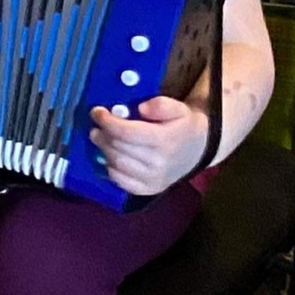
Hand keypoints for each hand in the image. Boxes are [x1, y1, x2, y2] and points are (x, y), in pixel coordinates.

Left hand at [91, 95, 209, 197]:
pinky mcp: (149, 190)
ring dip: (103, 150)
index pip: (126, 132)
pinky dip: (111, 168)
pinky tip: (109, 156)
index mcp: (165, 141)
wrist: (198, 150)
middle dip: (102, 135)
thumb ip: (161, 104)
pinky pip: (121, 182)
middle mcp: (158, 163)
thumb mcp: (178, 108)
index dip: (107, 122)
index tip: (96, 111)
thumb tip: (141, 108)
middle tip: (96, 126)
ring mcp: (153, 179)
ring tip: (100, 138)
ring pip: (117, 164)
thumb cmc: (184, 125)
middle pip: (118, 149)